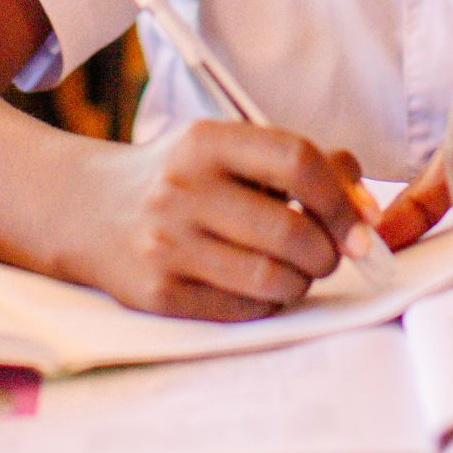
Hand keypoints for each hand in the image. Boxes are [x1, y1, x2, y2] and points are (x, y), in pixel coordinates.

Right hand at [78, 120, 371, 321]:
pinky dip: (267, 303)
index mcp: (207, 141)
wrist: (87, 210)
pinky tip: (259, 287)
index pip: (297, 161)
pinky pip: (242, 310)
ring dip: (301, 281)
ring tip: (295, 271)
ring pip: (272, 279)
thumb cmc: (180, 178)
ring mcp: (167, 244)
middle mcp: (182, 189)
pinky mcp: (158, 292)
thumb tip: (366, 204)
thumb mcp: (229, 149)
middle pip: (292, 231)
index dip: (342, 197)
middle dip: (328, 252)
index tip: (362, 224)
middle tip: (329, 254)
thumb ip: (298, 164)